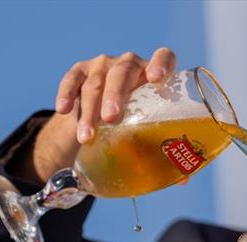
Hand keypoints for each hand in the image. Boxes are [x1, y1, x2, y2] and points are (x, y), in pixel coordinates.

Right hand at [55, 48, 177, 143]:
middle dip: (115, 94)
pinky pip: (72, 79)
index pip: (164, 57)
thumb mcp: (149, 129)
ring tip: (87, 137)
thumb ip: (165, 149)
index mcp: (155, 75)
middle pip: (123, 71)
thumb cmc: (137, 122)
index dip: (161, 64)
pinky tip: (63, 110)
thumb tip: (183, 180)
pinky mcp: (80, 71)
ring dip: (89, 111)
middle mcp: (131, 64)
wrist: (102, 113)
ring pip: (96, 83)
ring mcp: (103, 65)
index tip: (156, 78)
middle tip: (111, 118)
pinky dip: (66, 94)